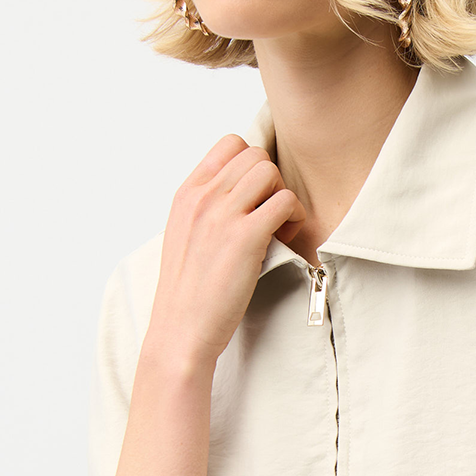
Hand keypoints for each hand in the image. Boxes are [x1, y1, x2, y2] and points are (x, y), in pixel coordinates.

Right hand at [144, 135, 307, 367]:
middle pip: (255, 155)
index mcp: (187, 194)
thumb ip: (207, 209)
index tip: (256, 196)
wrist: (180, 330)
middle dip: (272, 182)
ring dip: (283, 197)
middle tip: (271, 215)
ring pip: (270, 171)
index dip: (253, 164)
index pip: (229, 144)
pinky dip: (295, 217)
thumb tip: (241, 194)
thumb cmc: (188, 292)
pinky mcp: (245, 237)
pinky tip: (286, 239)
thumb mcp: (185, 236)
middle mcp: (202, 197)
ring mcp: (222, 214)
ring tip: (279, 228)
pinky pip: (285, 201)